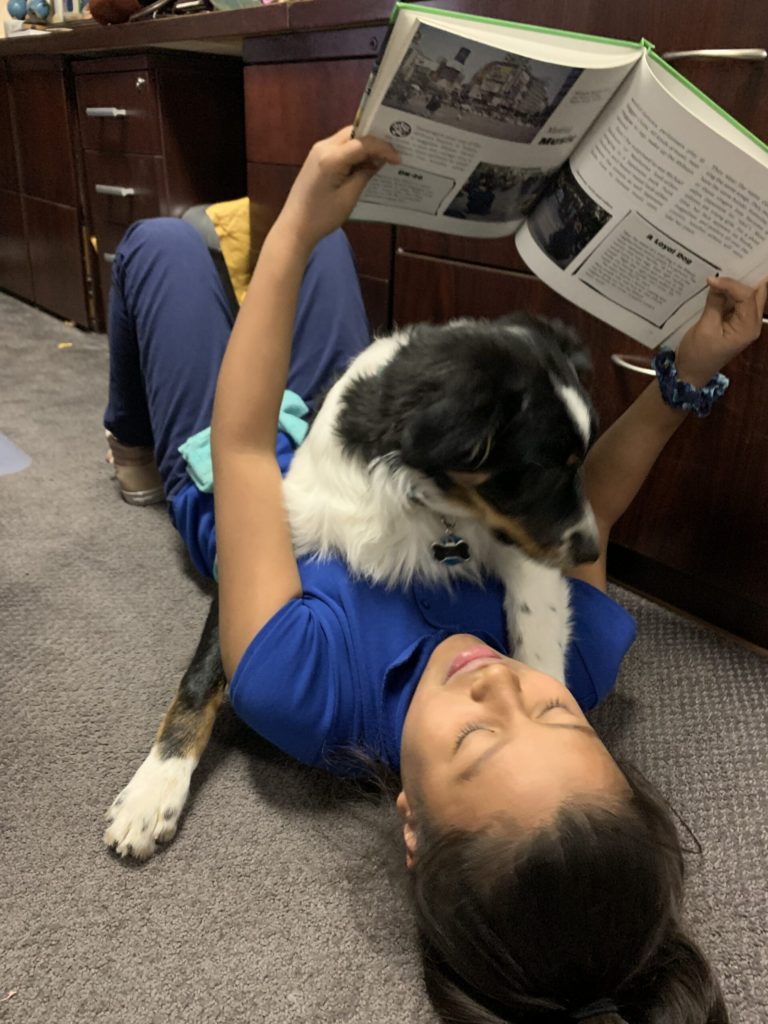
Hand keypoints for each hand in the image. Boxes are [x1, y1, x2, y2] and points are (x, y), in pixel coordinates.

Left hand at [274, 127, 399, 253]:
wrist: (295, 227)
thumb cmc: (322, 217)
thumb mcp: (349, 197)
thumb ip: (364, 174)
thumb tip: (378, 161)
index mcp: (330, 158)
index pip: (363, 143)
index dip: (383, 148)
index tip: (398, 159)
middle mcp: (323, 147)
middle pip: (354, 134)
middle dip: (374, 142)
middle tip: (392, 153)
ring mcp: (317, 152)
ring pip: (347, 139)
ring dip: (364, 146)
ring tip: (381, 159)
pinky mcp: (316, 159)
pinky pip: (340, 148)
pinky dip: (354, 152)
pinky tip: (364, 164)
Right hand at [675, 276, 767, 385]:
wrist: (690, 374)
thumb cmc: (697, 355)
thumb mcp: (705, 328)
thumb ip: (715, 303)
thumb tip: (717, 281)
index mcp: (748, 327)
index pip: (747, 296)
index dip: (731, 283)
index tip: (711, 279)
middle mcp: (751, 323)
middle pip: (757, 292)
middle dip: (747, 277)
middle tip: (733, 261)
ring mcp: (744, 323)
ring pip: (748, 295)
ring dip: (737, 284)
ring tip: (724, 270)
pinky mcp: (734, 322)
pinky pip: (737, 302)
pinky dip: (729, 292)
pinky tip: (718, 285)